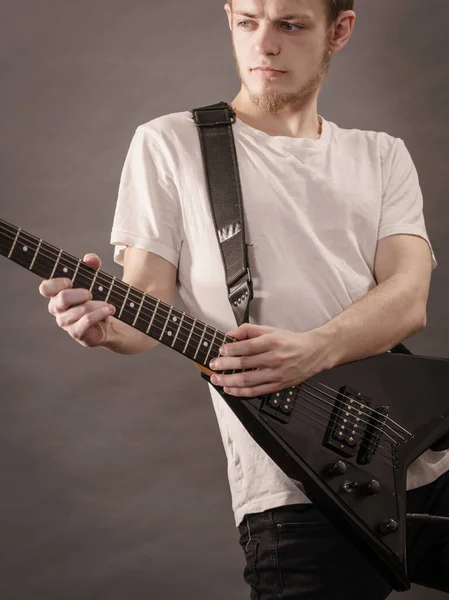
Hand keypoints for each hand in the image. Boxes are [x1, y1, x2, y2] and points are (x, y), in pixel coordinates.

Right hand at [39, 253, 115, 347]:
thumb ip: (91, 266)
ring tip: (109, 304)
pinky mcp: (77, 333)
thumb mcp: (94, 278)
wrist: (107, 320)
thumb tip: (90, 259)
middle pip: (62, 298)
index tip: (71, 281)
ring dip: (97, 304)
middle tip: (91, 293)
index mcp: (56, 293)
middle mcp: (57, 309)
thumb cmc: (94, 297)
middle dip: (80, 293)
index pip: (45, 288)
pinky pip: (86, 321)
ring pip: (80, 310)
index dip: (57, 283)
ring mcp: (66, 322)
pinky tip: (110, 309)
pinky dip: (100, 313)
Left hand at [208, 323, 330, 396]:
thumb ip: (249, 330)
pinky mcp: (277, 386)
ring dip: (229, 381)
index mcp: (272, 342)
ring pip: (248, 380)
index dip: (232, 349)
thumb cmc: (291, 341)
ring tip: (216, 379)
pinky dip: (241, 392)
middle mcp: (274, 358)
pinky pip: (256, 391)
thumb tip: (231, 334)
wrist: (313, 353)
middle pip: (245, 364)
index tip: (220, 350)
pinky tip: (230, 389)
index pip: (248, 347)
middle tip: (213, 365)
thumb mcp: (271, 330)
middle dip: (225, 366)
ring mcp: (276, 374)